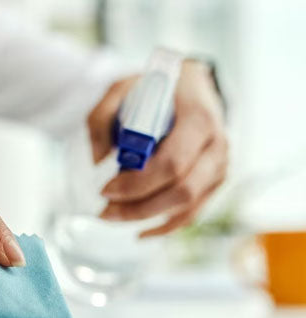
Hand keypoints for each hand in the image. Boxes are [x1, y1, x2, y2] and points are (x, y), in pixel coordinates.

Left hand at [87, 60, 227, 237]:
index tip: (105, 189)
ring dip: (147, 218)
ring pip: (188, 206)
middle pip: (182, 190)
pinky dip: (167, 226)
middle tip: (104, 211)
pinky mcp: (214, 181)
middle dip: (139, 207)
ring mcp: (219, 166)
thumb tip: (97, 160)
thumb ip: (101, 118)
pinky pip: (193, 212)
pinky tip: (140, 232)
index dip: (138, 183)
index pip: (173, 163)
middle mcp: (217, 146)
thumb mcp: (121, 88)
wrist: (190, 85)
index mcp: (199, 119)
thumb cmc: (154, 88)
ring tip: (112, 217)